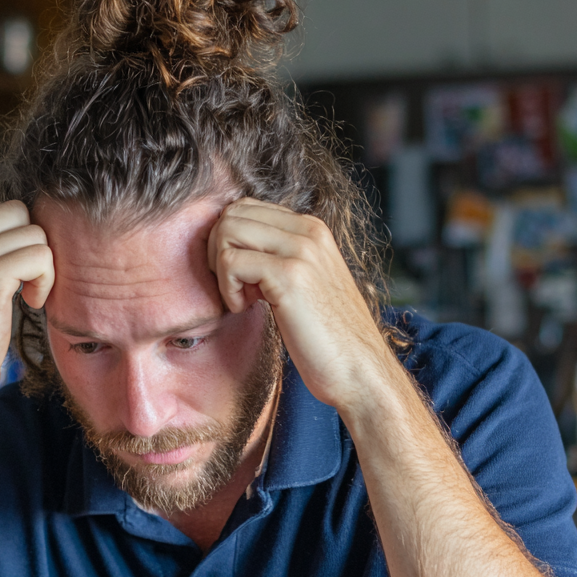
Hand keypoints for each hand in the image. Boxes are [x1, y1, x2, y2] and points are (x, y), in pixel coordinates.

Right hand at [0, 198, 52, 417]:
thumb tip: (22, 233)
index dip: (16, 237)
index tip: (14, 274)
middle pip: (16, 211)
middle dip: (32, 245)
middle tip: (27, 283)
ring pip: (33, 232)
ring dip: (42, 266)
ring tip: (29, 297)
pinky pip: (39, 256)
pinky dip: (46, 280)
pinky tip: (32, 303)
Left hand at [207, 198, 395, 411]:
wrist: (358, 369)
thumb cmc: (328, 336)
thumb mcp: (304, 283)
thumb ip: (277, 258)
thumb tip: (234, 249)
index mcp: (312, 229)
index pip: (247, 207)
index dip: (230, 242)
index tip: (242, 277)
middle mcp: (308, 231)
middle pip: (232, 213)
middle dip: (218, 251)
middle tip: (234, 287)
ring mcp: (301, 250)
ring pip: (227, 230)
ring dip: (221, 269)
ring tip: (243, 298)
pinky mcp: (290, 276)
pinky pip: (231, 262)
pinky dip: (228, 289)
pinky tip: (247, 309)